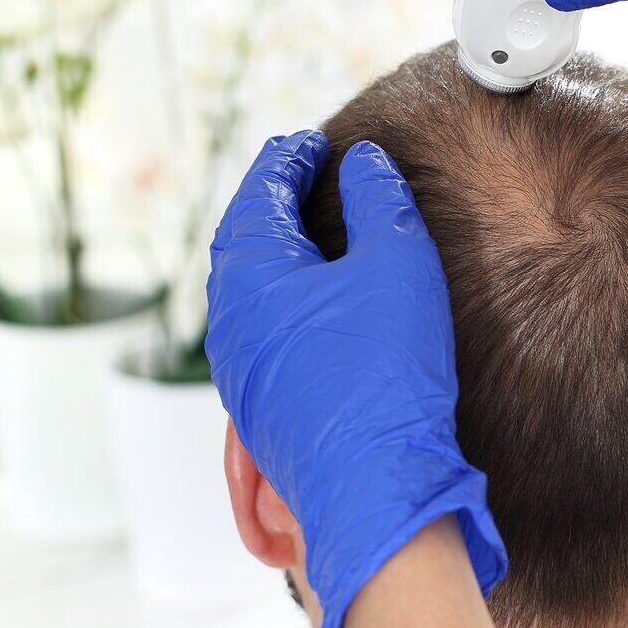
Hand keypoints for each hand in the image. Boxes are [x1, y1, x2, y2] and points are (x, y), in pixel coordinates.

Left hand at [206, 131, 506, 627]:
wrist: (375, 485)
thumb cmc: (385, 371)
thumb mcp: (397, 265)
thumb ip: (379, 200)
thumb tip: (364, 162)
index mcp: (249, 275)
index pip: (259, 193)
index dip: (289, 159)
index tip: (311, 142)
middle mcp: (230, 320)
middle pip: (243, 240)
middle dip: (273, 201)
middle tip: (304, 175)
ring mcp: (242, 368)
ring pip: (251, 289)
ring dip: (278, 251)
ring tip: (313, 232)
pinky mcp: (264, 403)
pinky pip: (265, 328)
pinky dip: (286, 296)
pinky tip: (320, 303)